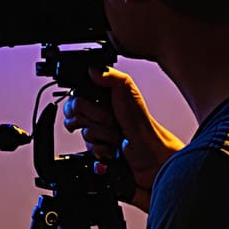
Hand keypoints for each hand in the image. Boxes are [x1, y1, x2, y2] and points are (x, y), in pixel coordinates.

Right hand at [62, 66, 184, 211]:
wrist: (153, 159)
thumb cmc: (145, 127)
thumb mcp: (129, 93)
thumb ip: (111, 77)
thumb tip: (92, 69)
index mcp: (102, 99)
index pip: (75, 98)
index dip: (84, 104)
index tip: (100, 107)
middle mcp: (98, 116)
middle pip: (75, 116)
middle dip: (96, 121)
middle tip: (113, 123)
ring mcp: (97, 136)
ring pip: (82, 135)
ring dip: (102, 137)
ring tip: (117, 137)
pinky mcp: (97, 155)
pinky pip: (87, 153)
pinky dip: (102, 152)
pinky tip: (113, 150)